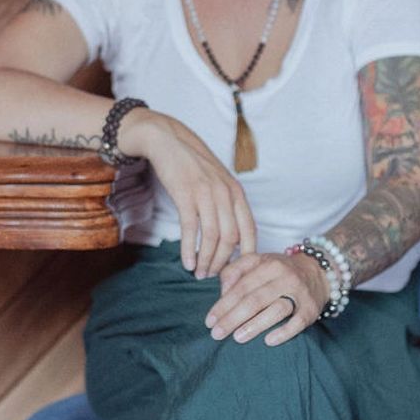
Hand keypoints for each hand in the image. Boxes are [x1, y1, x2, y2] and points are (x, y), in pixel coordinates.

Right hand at [118, 109, 255, 278]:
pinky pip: (191, 229)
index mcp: (237, 192)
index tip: (239, 272)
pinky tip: (186, 262)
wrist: (168, 141)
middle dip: (222, 263)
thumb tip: (232, 239)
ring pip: (213, 236)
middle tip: (213, 277)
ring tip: (199, 274)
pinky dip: (190, 249)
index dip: (247, 255)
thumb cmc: (192, 166)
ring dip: (206, 260)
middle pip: (231, 238)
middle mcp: (226, 193)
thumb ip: (227, 206)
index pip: (250, 230)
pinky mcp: (186, 194)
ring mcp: (207, 193)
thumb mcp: (218, 183)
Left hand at [204, 250, 328, 346]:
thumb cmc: (280, 270)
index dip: (223, 305)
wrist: (319, 271)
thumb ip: (236, 271)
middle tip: (217, 334)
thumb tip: (221, 293)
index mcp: (268, 264)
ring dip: (255, 325)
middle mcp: (284, 277)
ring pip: (276, 310)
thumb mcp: (258, 262)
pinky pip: (298, 322)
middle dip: (232, 318)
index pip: (241, 287)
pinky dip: (284, 332)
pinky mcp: (311, 309)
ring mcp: (299, 293)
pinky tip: (269, 341)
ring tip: (237, 338)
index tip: (209, 321)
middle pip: (254, 299)